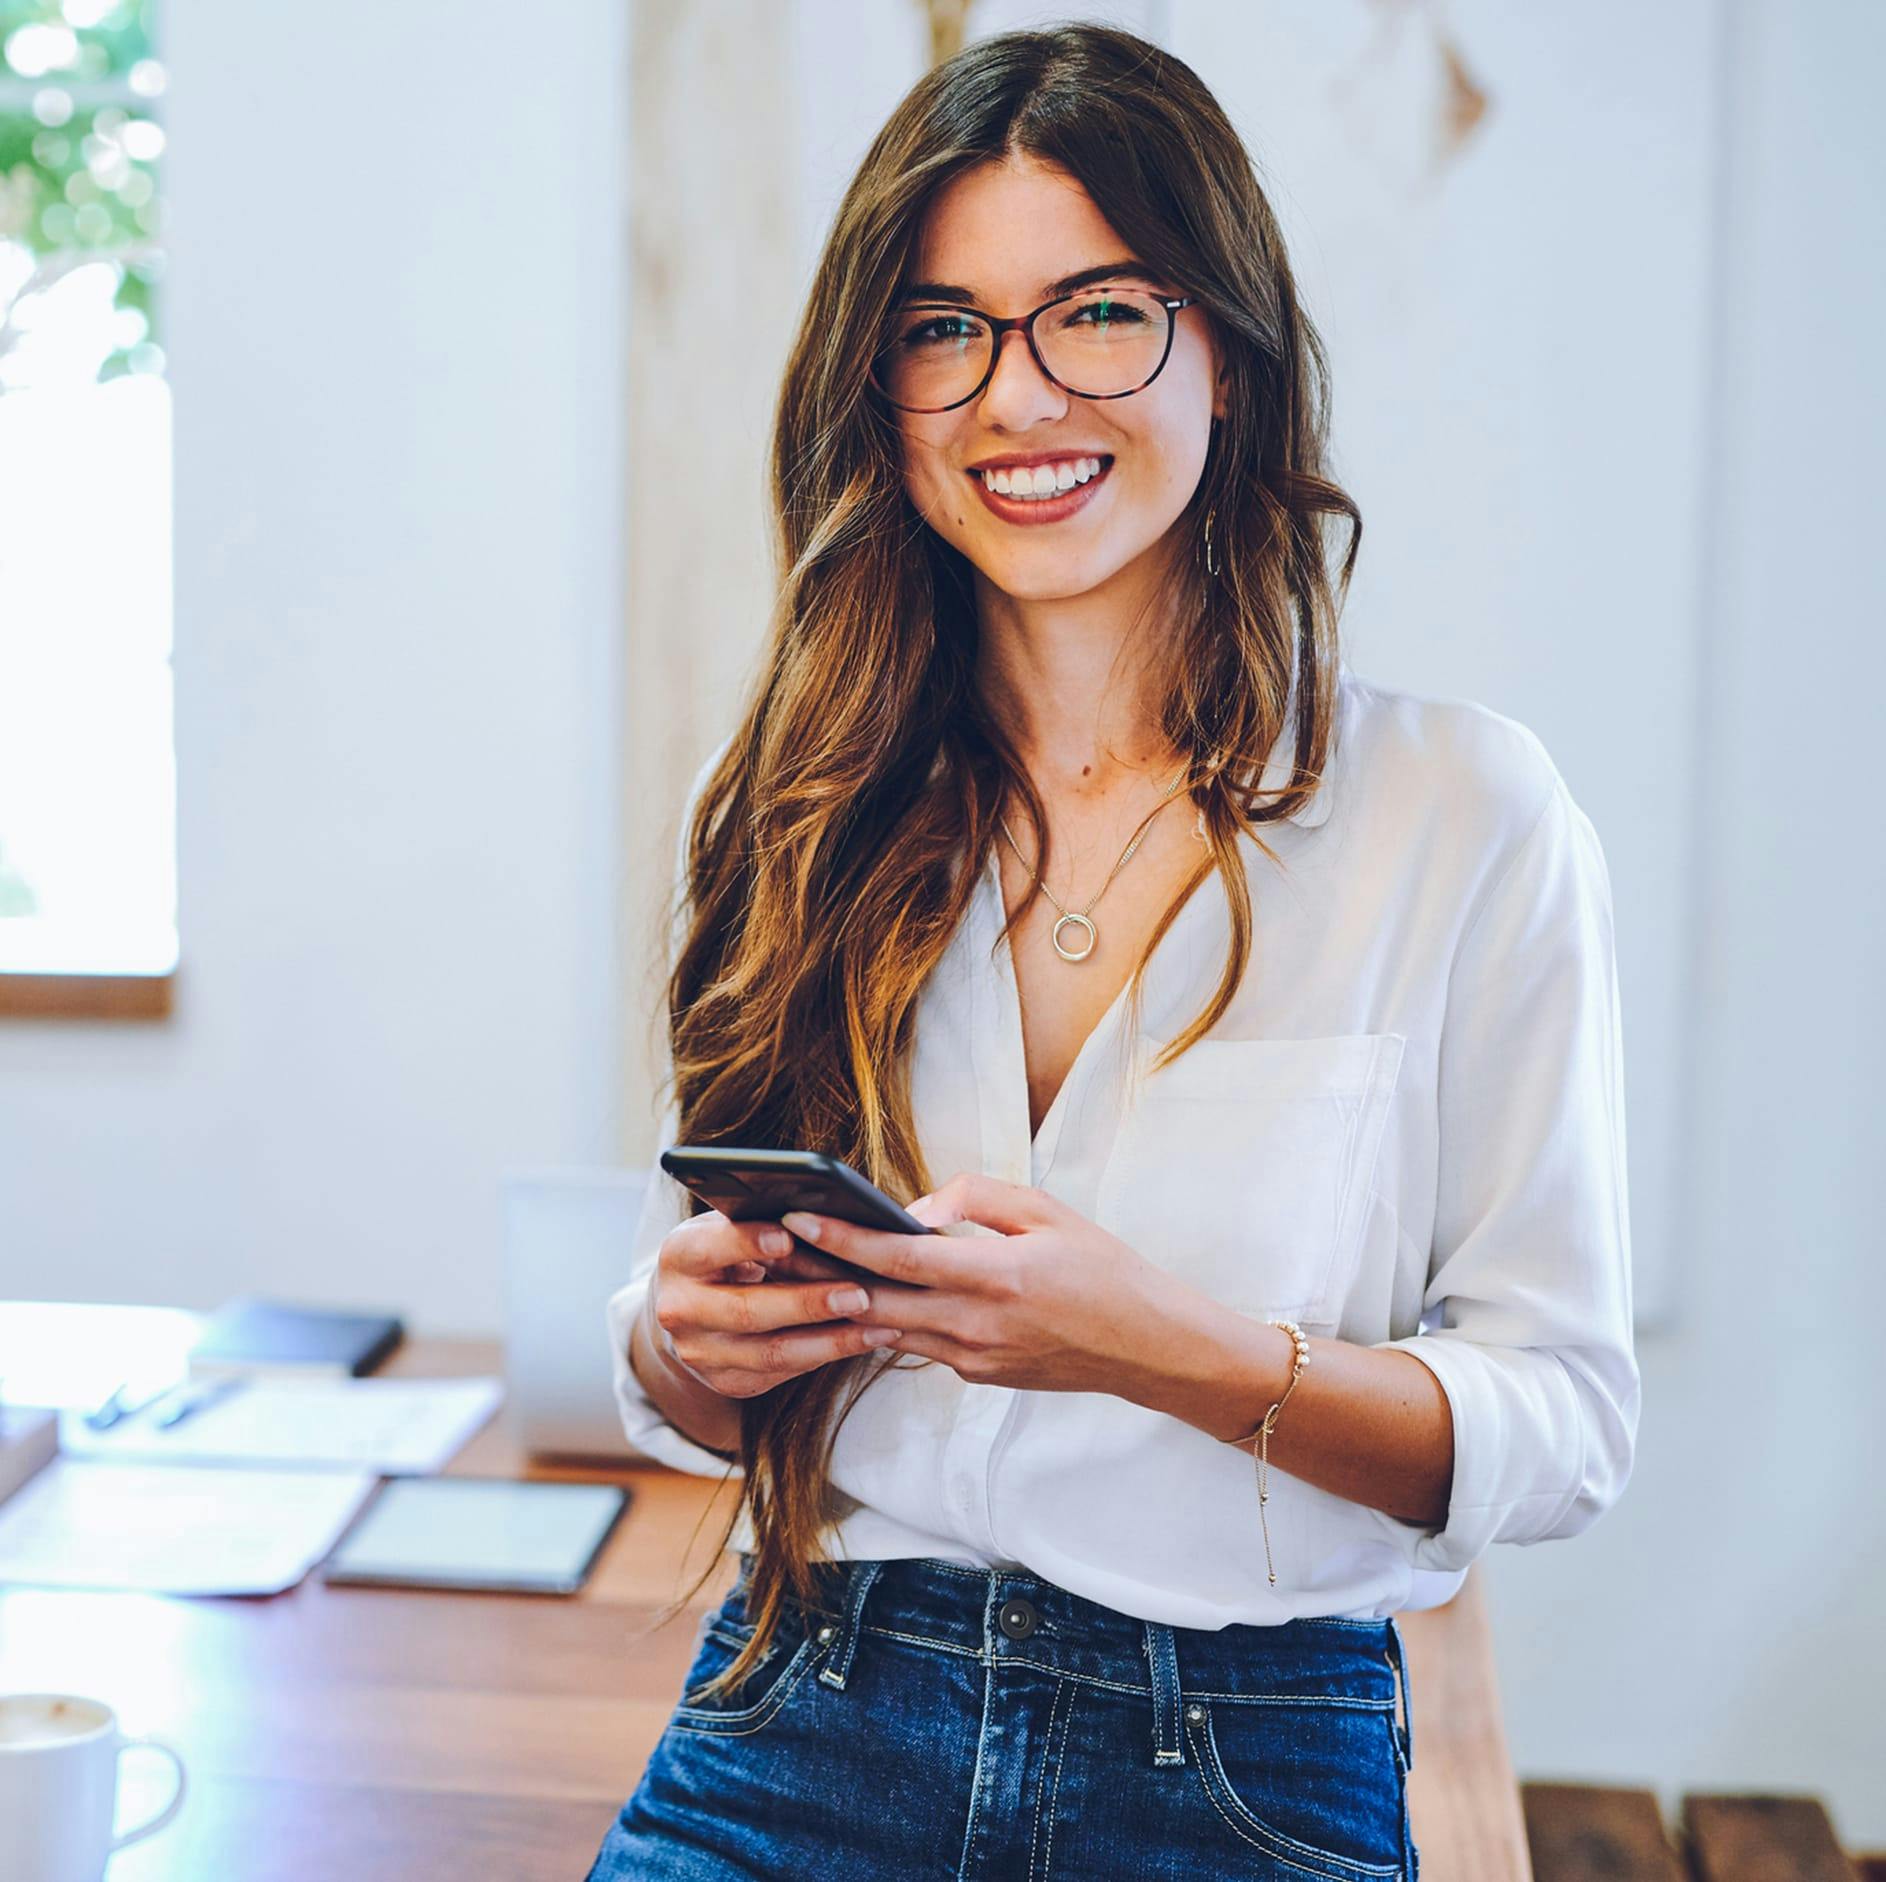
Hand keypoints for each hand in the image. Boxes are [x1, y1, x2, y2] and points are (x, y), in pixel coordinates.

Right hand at [650, 1212, 903, 1400]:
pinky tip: (865, 1340)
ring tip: (880, 1325)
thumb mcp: (728, 1225)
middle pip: (747, 1311)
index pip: (711, 1247)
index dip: (748, 1242)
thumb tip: (822, 1211)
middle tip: (860, 1294)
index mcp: (678, 1256)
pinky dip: (827, 1355)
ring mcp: (700, 1354)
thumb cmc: (724, 1249)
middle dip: (807, 1304)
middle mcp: (679, 1309)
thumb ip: (760, 1219)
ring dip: (831, 1341)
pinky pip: (782, 1372)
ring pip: (771, 1353)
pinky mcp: (725, 1381)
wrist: (688, 1307)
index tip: (789, 1237)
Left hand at [778, 1173, 1168, 1393]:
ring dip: (843, 1302)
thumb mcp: (1047, 1211)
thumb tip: (916, 1209)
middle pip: (875, 1301)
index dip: (841, 1238)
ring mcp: (973, 1357)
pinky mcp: (976, 1374)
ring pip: (888, 1329)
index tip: (798, 1217)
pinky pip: (918, 1343)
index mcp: (994, 1276)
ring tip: (799, 1270)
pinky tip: (860, 1297)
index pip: (897, 1259)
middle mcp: (975, 1325)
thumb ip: (977, 1199)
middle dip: (819, 1274)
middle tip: (772, 1247)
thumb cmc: (1102, 1269)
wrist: (1146, 1347)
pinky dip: (886, 1320)